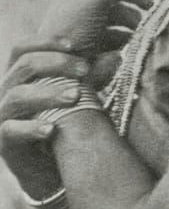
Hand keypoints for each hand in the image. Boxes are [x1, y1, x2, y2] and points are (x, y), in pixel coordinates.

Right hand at [0, 49, 89, 197]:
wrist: (46, 166)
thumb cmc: (60, 121)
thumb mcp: (74, 96)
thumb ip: (90, 76)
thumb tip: (116, 56)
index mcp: (19, 76)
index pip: (23, 48)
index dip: (46, 42)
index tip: (74, 44)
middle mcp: (7, 91)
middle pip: (24, 66)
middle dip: (56, 64)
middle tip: (85, 69)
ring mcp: (3, 115)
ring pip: (17, 96)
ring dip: (48, 93)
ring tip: (75, 95)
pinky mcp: (4, 140)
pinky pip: (11, 130)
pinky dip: (31, 128)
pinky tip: (51, 129)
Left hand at [37, 0, 158, 58]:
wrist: (62, 73)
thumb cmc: (73, 31)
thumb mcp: (96, 0)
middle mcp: (85, 4)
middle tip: (150, 4)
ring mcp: (92, 26)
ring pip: (123, 14)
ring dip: (134, 18)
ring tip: (139, 28)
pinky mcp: (99, 46)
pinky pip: (120, 35)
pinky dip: (128, 37)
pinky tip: (129, 43)